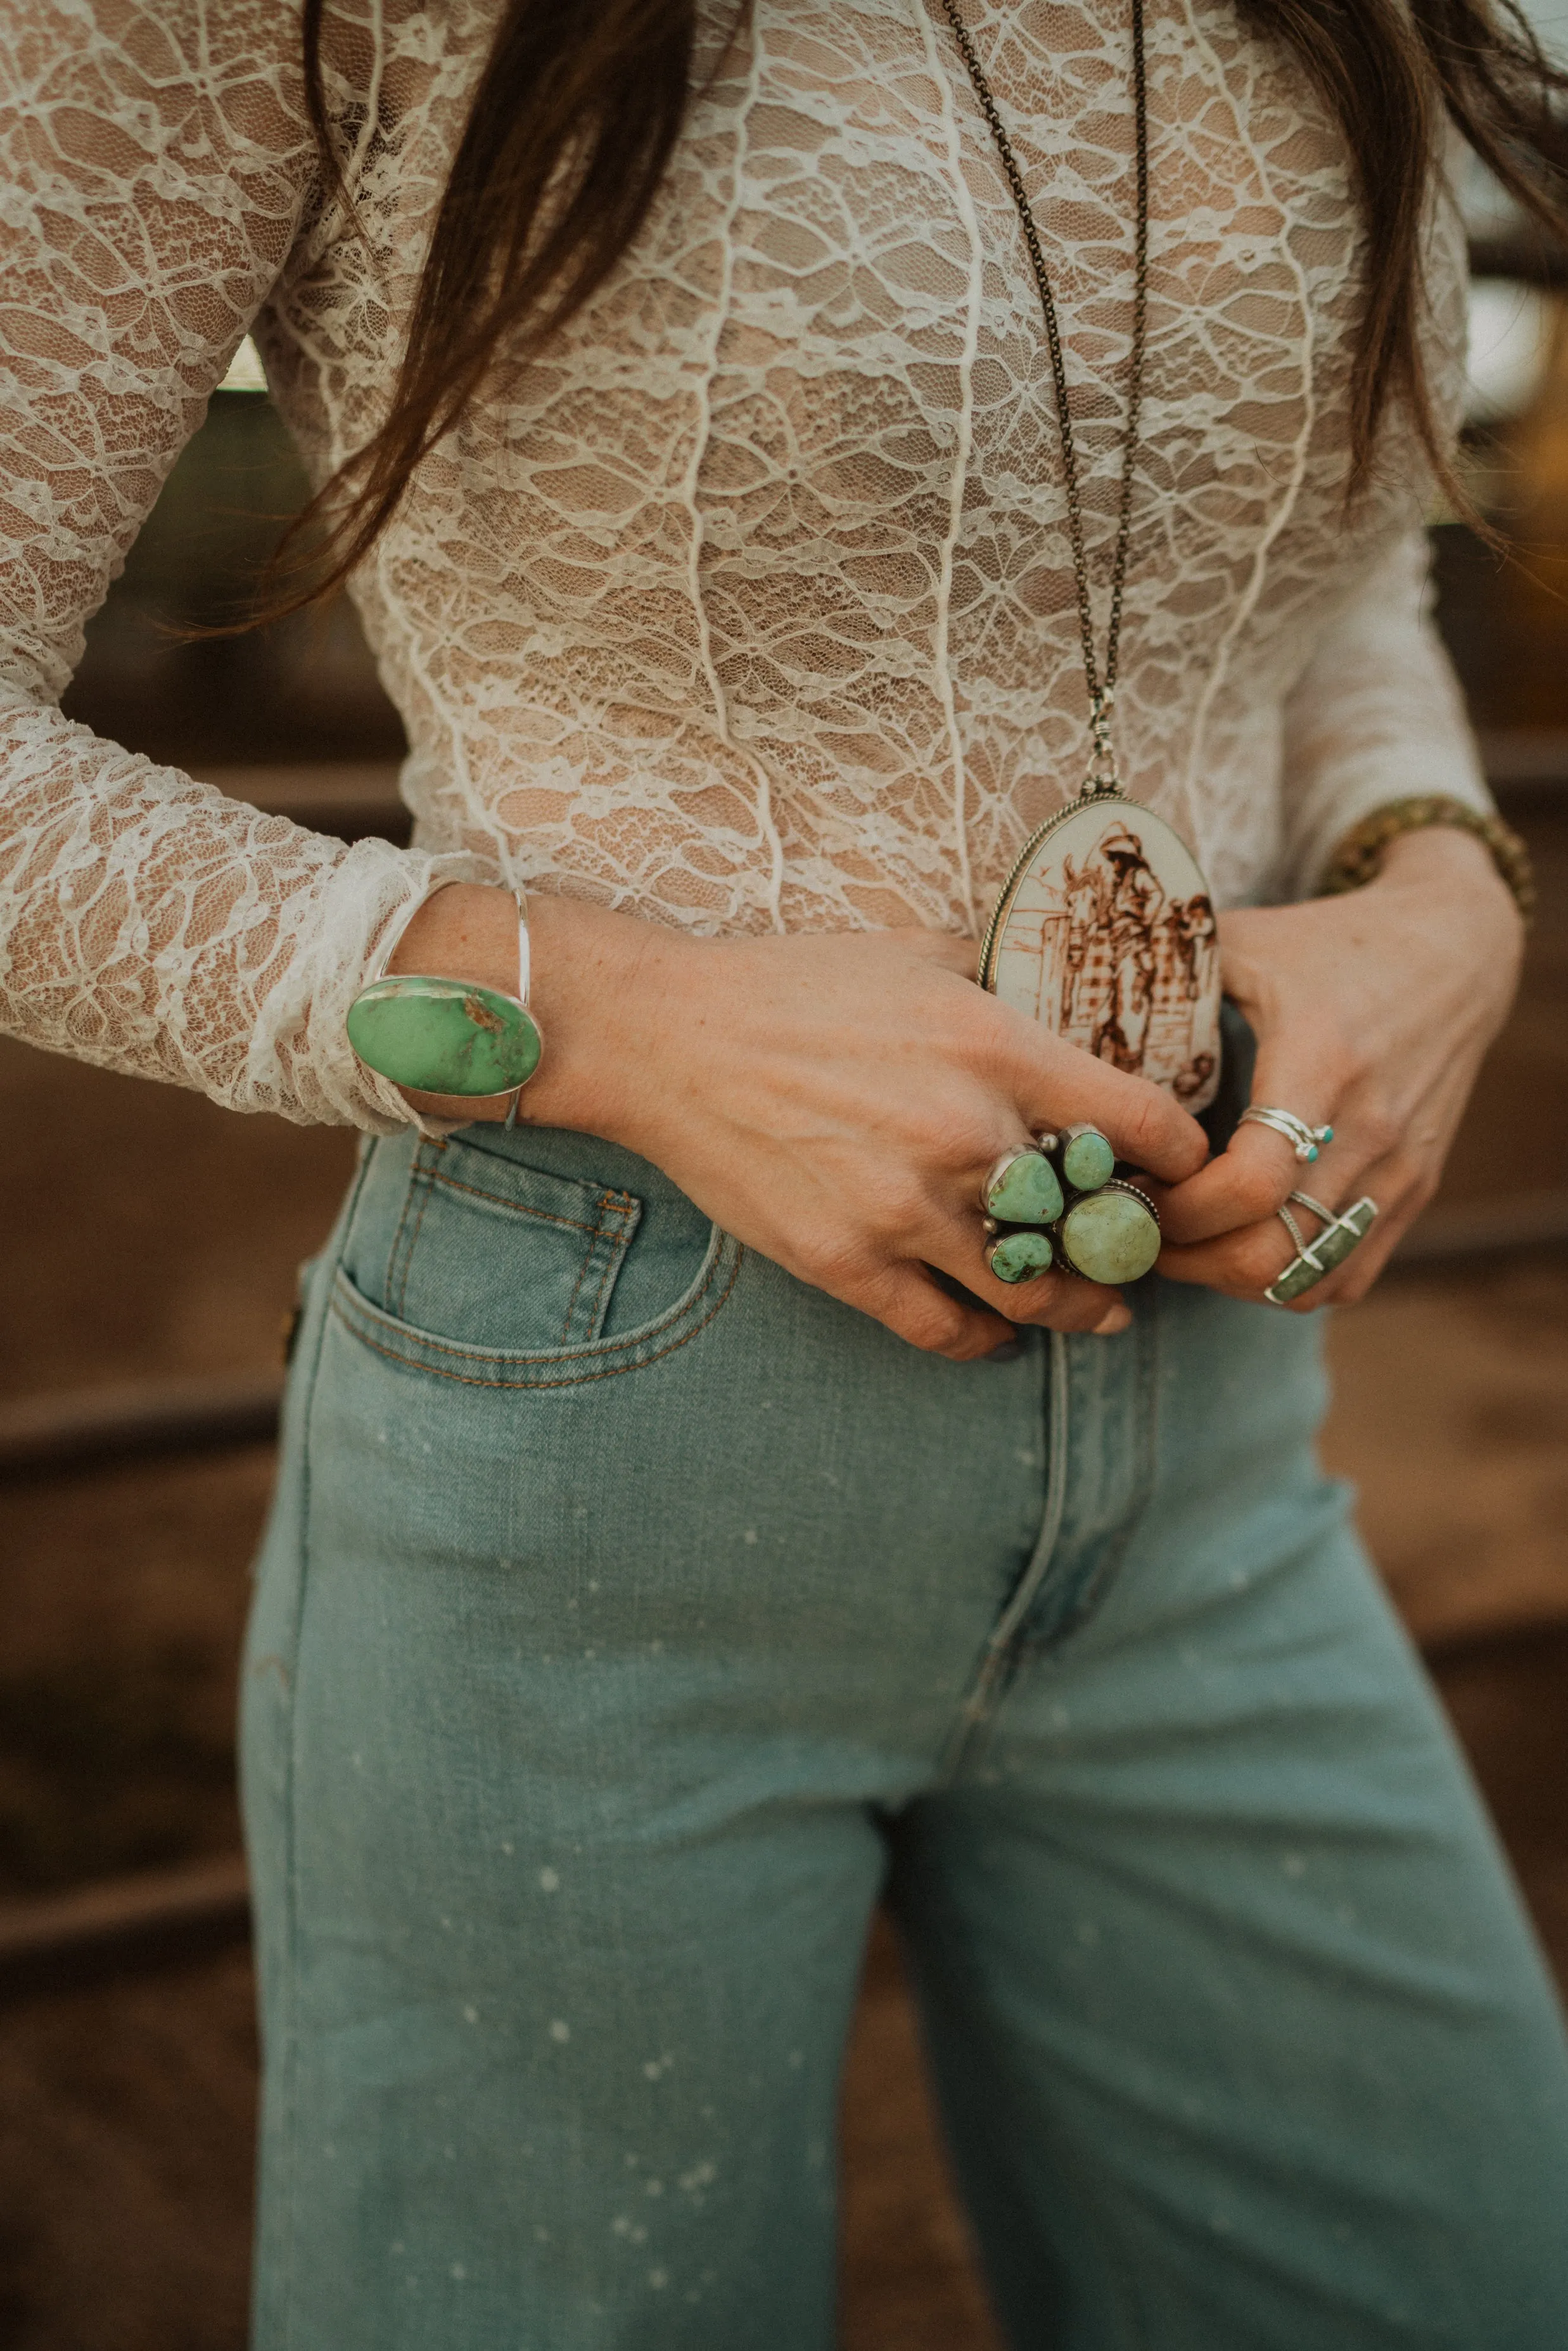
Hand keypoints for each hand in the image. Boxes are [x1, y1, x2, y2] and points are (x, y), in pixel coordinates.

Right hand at [389, 885, 1210, 1359]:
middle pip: (1100, 1226)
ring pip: (1033, 1292)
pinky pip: (946, 1329)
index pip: (1145, 1124)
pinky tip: (999, 1332)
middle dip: (1131, 1246)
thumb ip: (1005, 984)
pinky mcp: (845, 1262)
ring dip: (1077, 1310)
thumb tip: (1072, 996)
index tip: (1179, 1167)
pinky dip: (986, 1339)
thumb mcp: (918, 951)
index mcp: (995, 1048)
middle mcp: (964, 1136)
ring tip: (1097, 1312)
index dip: (1180, 1156)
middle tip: (1140, 1251)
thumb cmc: (793, 984)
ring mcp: (903, 1209)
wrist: (666, 1037)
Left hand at [1156, 827, 1523, 1308]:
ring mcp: (1399, 1171)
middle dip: (1188, 1258)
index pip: (1251, 1184)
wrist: (1456, 951)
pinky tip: (1241, 1245)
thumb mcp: (1246, 943)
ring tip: (1182, 1242)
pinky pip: (1345, 1279)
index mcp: (1321, 1062)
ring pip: (1305, 1281)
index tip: (1134, 1186)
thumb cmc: (1333, 943)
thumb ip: (1163, 979)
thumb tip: (1064, 1016)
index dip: (1179, 1209)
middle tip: (1138, 1228)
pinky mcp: (1416, 1193)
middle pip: (1271, 1254)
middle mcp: (1369, 1129)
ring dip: (1231, 1279)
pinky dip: (1285, 1282)